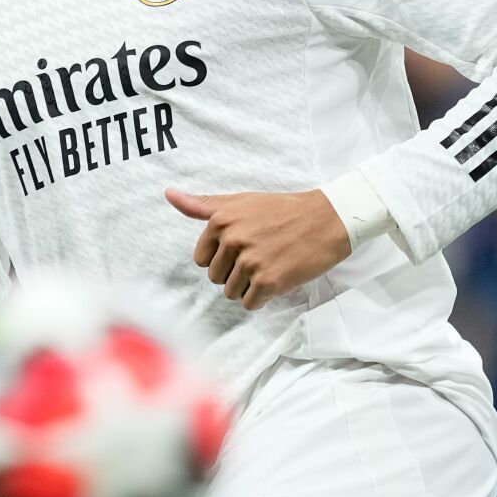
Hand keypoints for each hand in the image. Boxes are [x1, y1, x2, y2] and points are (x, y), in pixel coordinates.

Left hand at [165, 187, 351, 310]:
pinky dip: (262, 297)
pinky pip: (249, 303)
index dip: (222, 258)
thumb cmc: (283, 209)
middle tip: (260, 256)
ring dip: (249, 286)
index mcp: (221, 221)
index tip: (243, 247)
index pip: (201, 260)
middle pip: (215, 278)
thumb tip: (168, 194)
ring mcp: (250, 261)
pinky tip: (277, 278)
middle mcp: (232, 240)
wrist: (327, 219)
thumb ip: (202, 204)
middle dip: (235, 273)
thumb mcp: (241, 201)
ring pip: (231, 292)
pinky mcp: (268, 281)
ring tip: (270, 265)